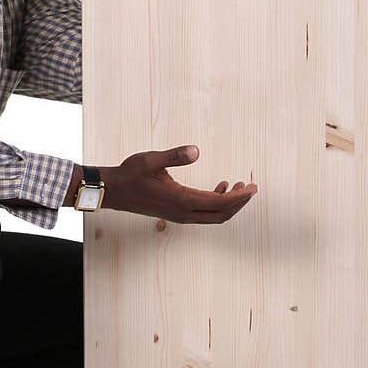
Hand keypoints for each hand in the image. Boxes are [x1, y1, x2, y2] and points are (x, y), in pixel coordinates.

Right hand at [101, 145, 257, 223]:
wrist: (114, 191)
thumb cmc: (131, 174)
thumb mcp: (151, 160)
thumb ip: (174, 156)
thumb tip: (196, 150)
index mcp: (181, 200)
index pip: (219, 203)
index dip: (239, 197)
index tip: (253, 187)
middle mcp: (183, 213)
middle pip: (221, 214)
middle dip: (239, 202)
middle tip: (252, 187)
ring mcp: (179, 215)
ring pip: (213, 216)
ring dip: (228, 204)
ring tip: (239, 185)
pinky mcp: (176, 213)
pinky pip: (203, 213)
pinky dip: (216, 203)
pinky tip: (218, 187)